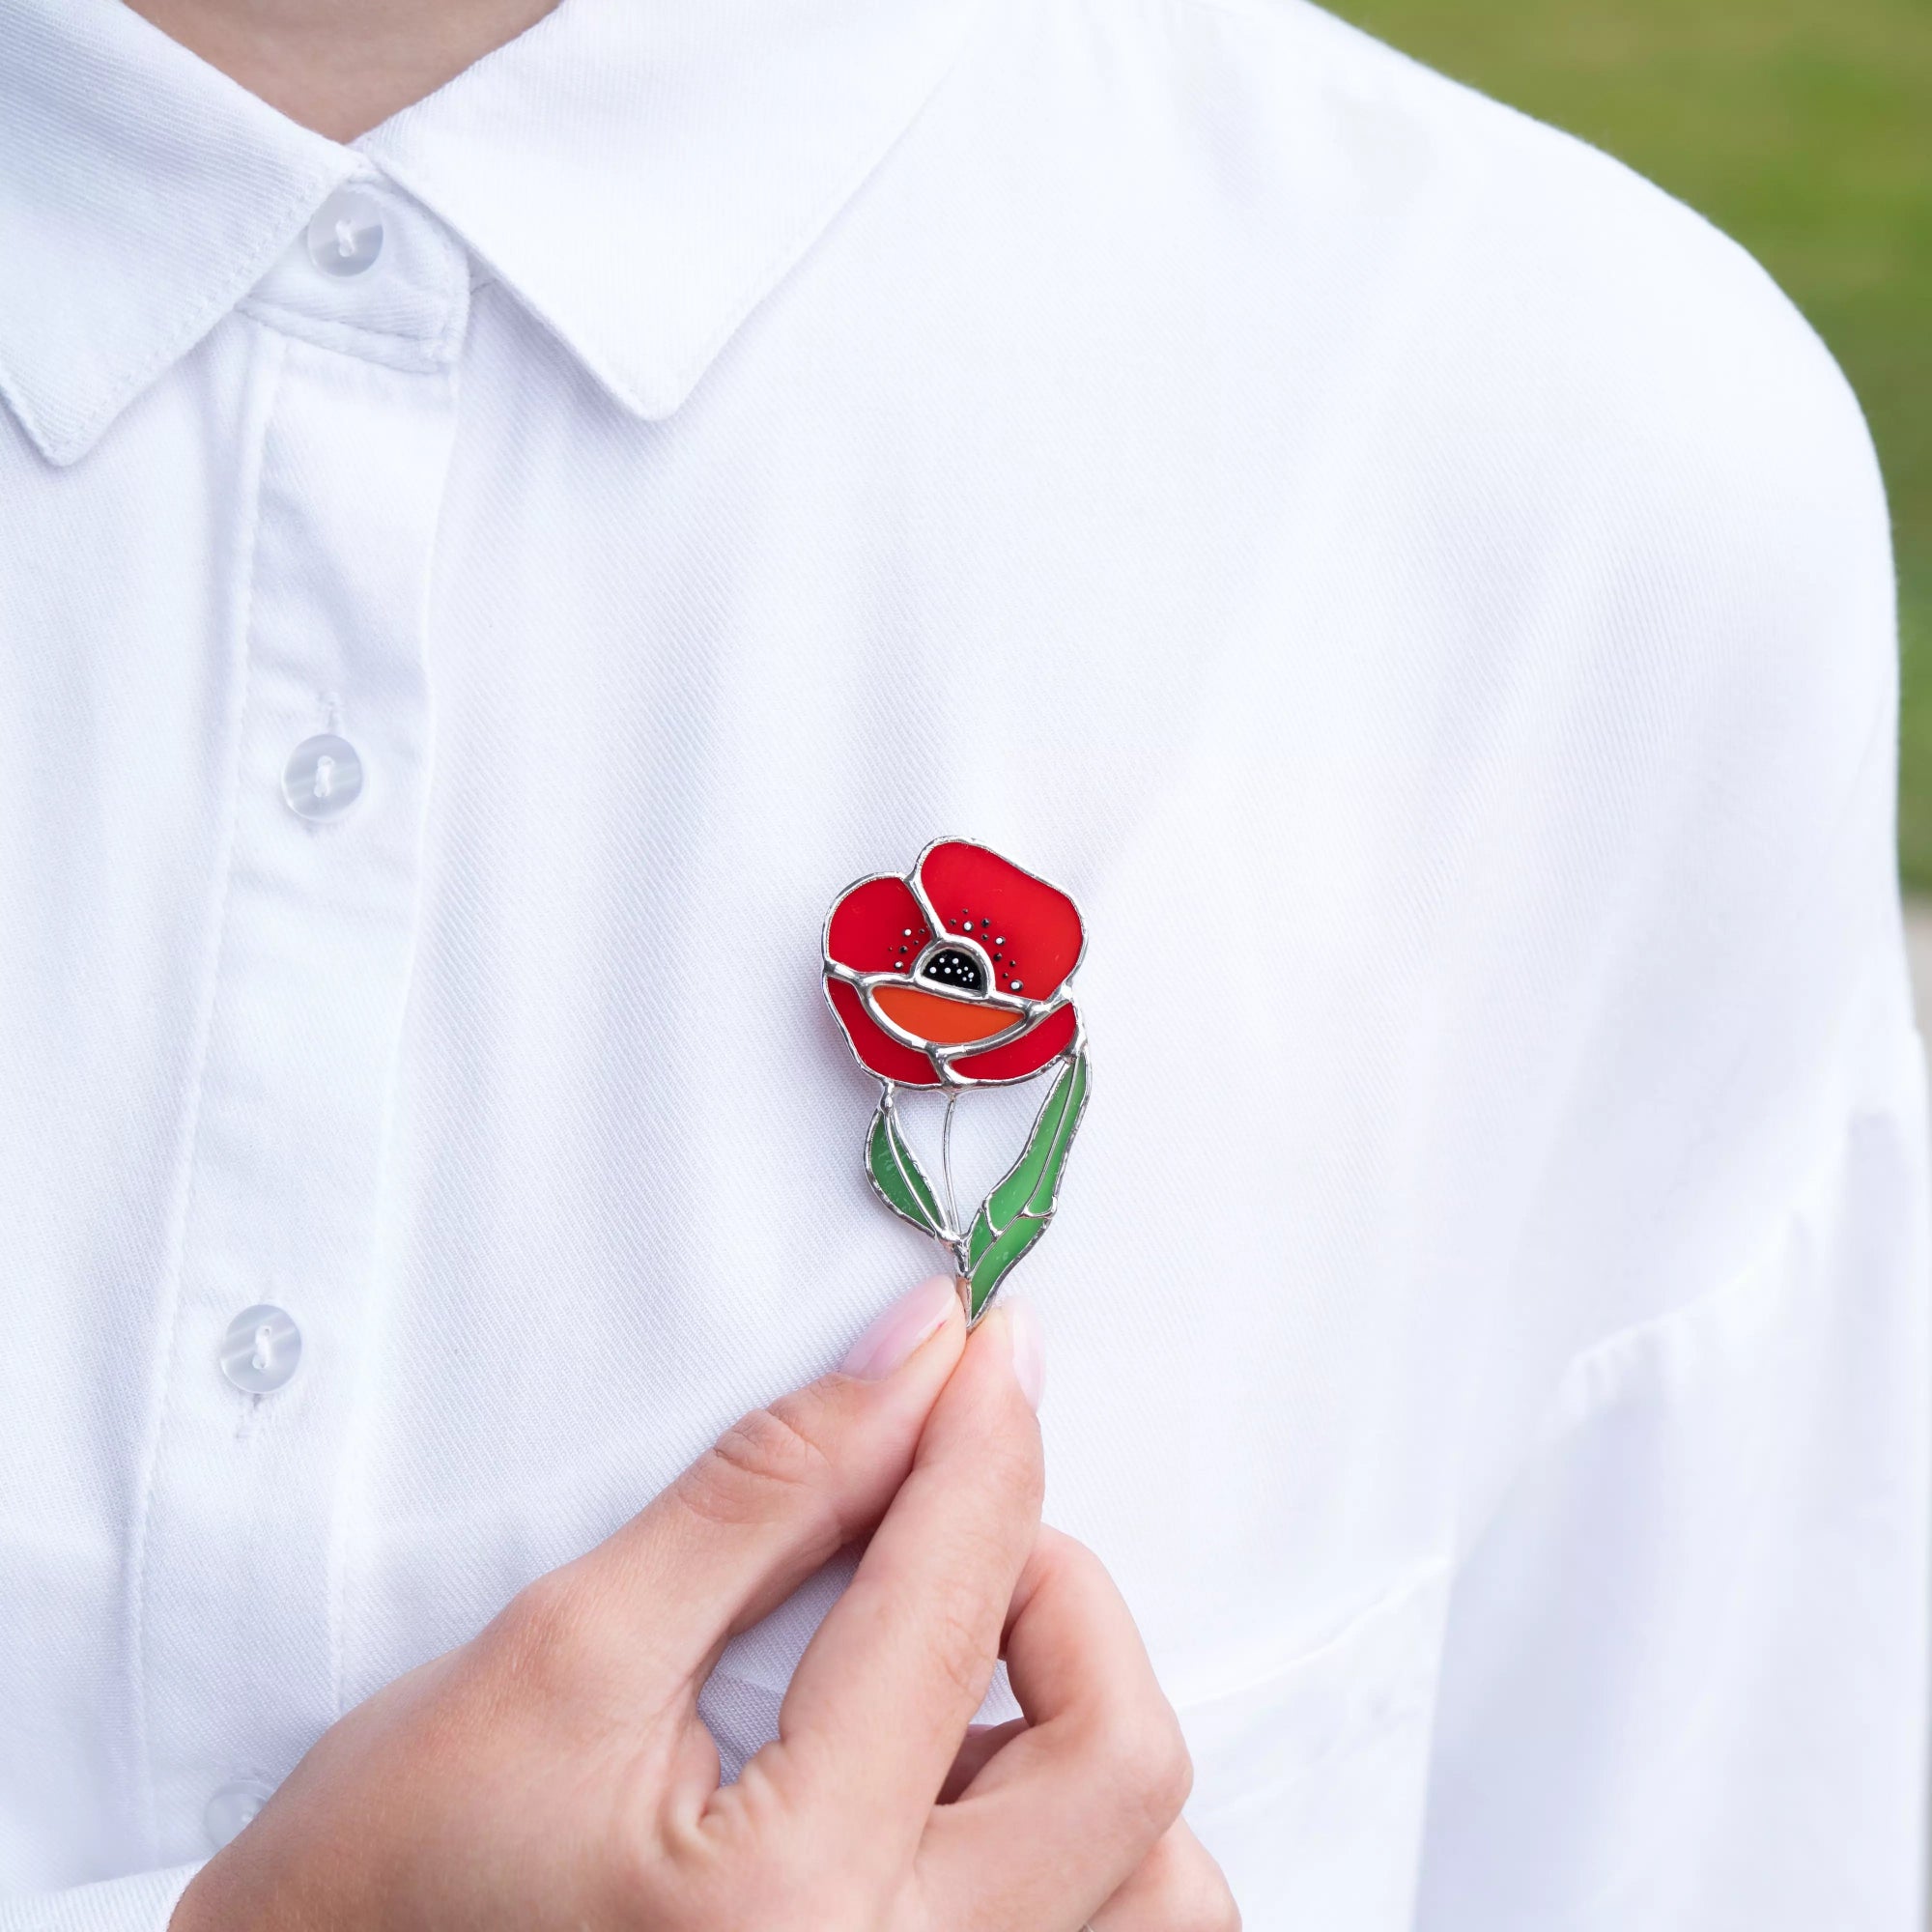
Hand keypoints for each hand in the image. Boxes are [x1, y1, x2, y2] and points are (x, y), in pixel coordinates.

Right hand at [170, 1276, 1236, 1930]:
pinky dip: (1080, 1843)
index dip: (975, 1443)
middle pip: (1119, 1762)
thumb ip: (767, 1493)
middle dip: (1058, 1588)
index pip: (949, 1610)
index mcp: (788, 1911)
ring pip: (1158, 1884)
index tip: (979, 1355)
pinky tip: (963, 1782)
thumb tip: (908, 1364)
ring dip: (1090, 1731)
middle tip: (956, 1524)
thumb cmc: (390, 1882)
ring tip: (961, 1675)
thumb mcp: (568, 1653)